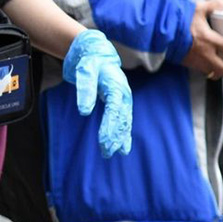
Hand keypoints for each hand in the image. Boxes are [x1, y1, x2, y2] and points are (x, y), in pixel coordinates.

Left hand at [62, 29, 131, 157]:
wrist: (98, 53)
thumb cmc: (90, 61)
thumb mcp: (84, 71)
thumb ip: (85, 90)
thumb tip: (84, 112)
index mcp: (117, 88)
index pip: (115, 111)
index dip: (110, 127)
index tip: (104, 141)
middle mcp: (125, 97)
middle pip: (121, 121)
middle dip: (114, 137)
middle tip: (106, 152)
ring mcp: (125, 102)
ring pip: (124, 124)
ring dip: (119, 139)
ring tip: (112, 153)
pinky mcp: (121, 105)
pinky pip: (124, 123)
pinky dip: (124, 136)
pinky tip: (123, 149)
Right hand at [182, 0, 222, 80]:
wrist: (158, 28)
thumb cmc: (179, 17)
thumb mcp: (198, 7)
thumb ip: (214, 4)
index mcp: (209, 39)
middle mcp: (204, 53)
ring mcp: (195, 60)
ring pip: (212, 73)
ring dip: (220, 74)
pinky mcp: (187, 63)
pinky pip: (200, 70)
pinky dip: (206, 70)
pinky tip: (208, 67)